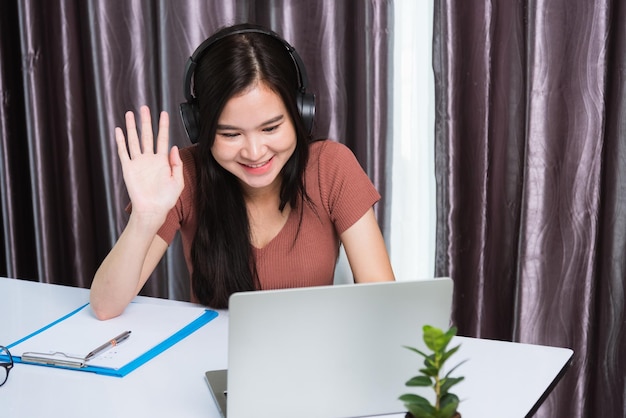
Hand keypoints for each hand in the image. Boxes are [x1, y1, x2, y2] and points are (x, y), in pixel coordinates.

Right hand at [115, 106, 183, 225]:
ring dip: (132, 127)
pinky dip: (120, 141)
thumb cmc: (166, 199)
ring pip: (134, 141)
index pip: (163, 139)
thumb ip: (177, 164)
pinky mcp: (128, 169)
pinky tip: (119, 131)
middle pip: (147, 135)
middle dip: (146, 121)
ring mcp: (138, 163)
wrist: (153, 211)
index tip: (163, 113)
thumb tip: (174, 147)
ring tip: (130, 114)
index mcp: (162, 161)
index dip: (163, 126)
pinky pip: (123, 152)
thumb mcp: (178, 181)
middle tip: (144, 107)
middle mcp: (149, 159)